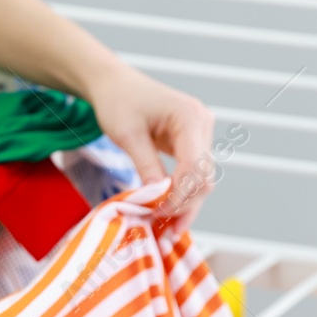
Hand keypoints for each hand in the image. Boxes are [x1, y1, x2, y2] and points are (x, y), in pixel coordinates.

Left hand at [85, 62, 215, 235]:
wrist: (113, 83)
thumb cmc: (117, 102)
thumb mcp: (127, 135)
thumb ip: (146, 165)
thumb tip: (158, 198)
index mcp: (190, 117)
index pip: (194, 166)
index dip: (179, 195)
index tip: (158, 213)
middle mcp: (203, 124)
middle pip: (203, 176)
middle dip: (186, 206)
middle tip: (166, 233)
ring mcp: (200, 133)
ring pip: (201, 179)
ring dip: (185, 204)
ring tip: (168, 231)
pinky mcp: (192, 142)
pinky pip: (191, 172)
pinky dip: (180, 193)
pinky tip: (168, 213)